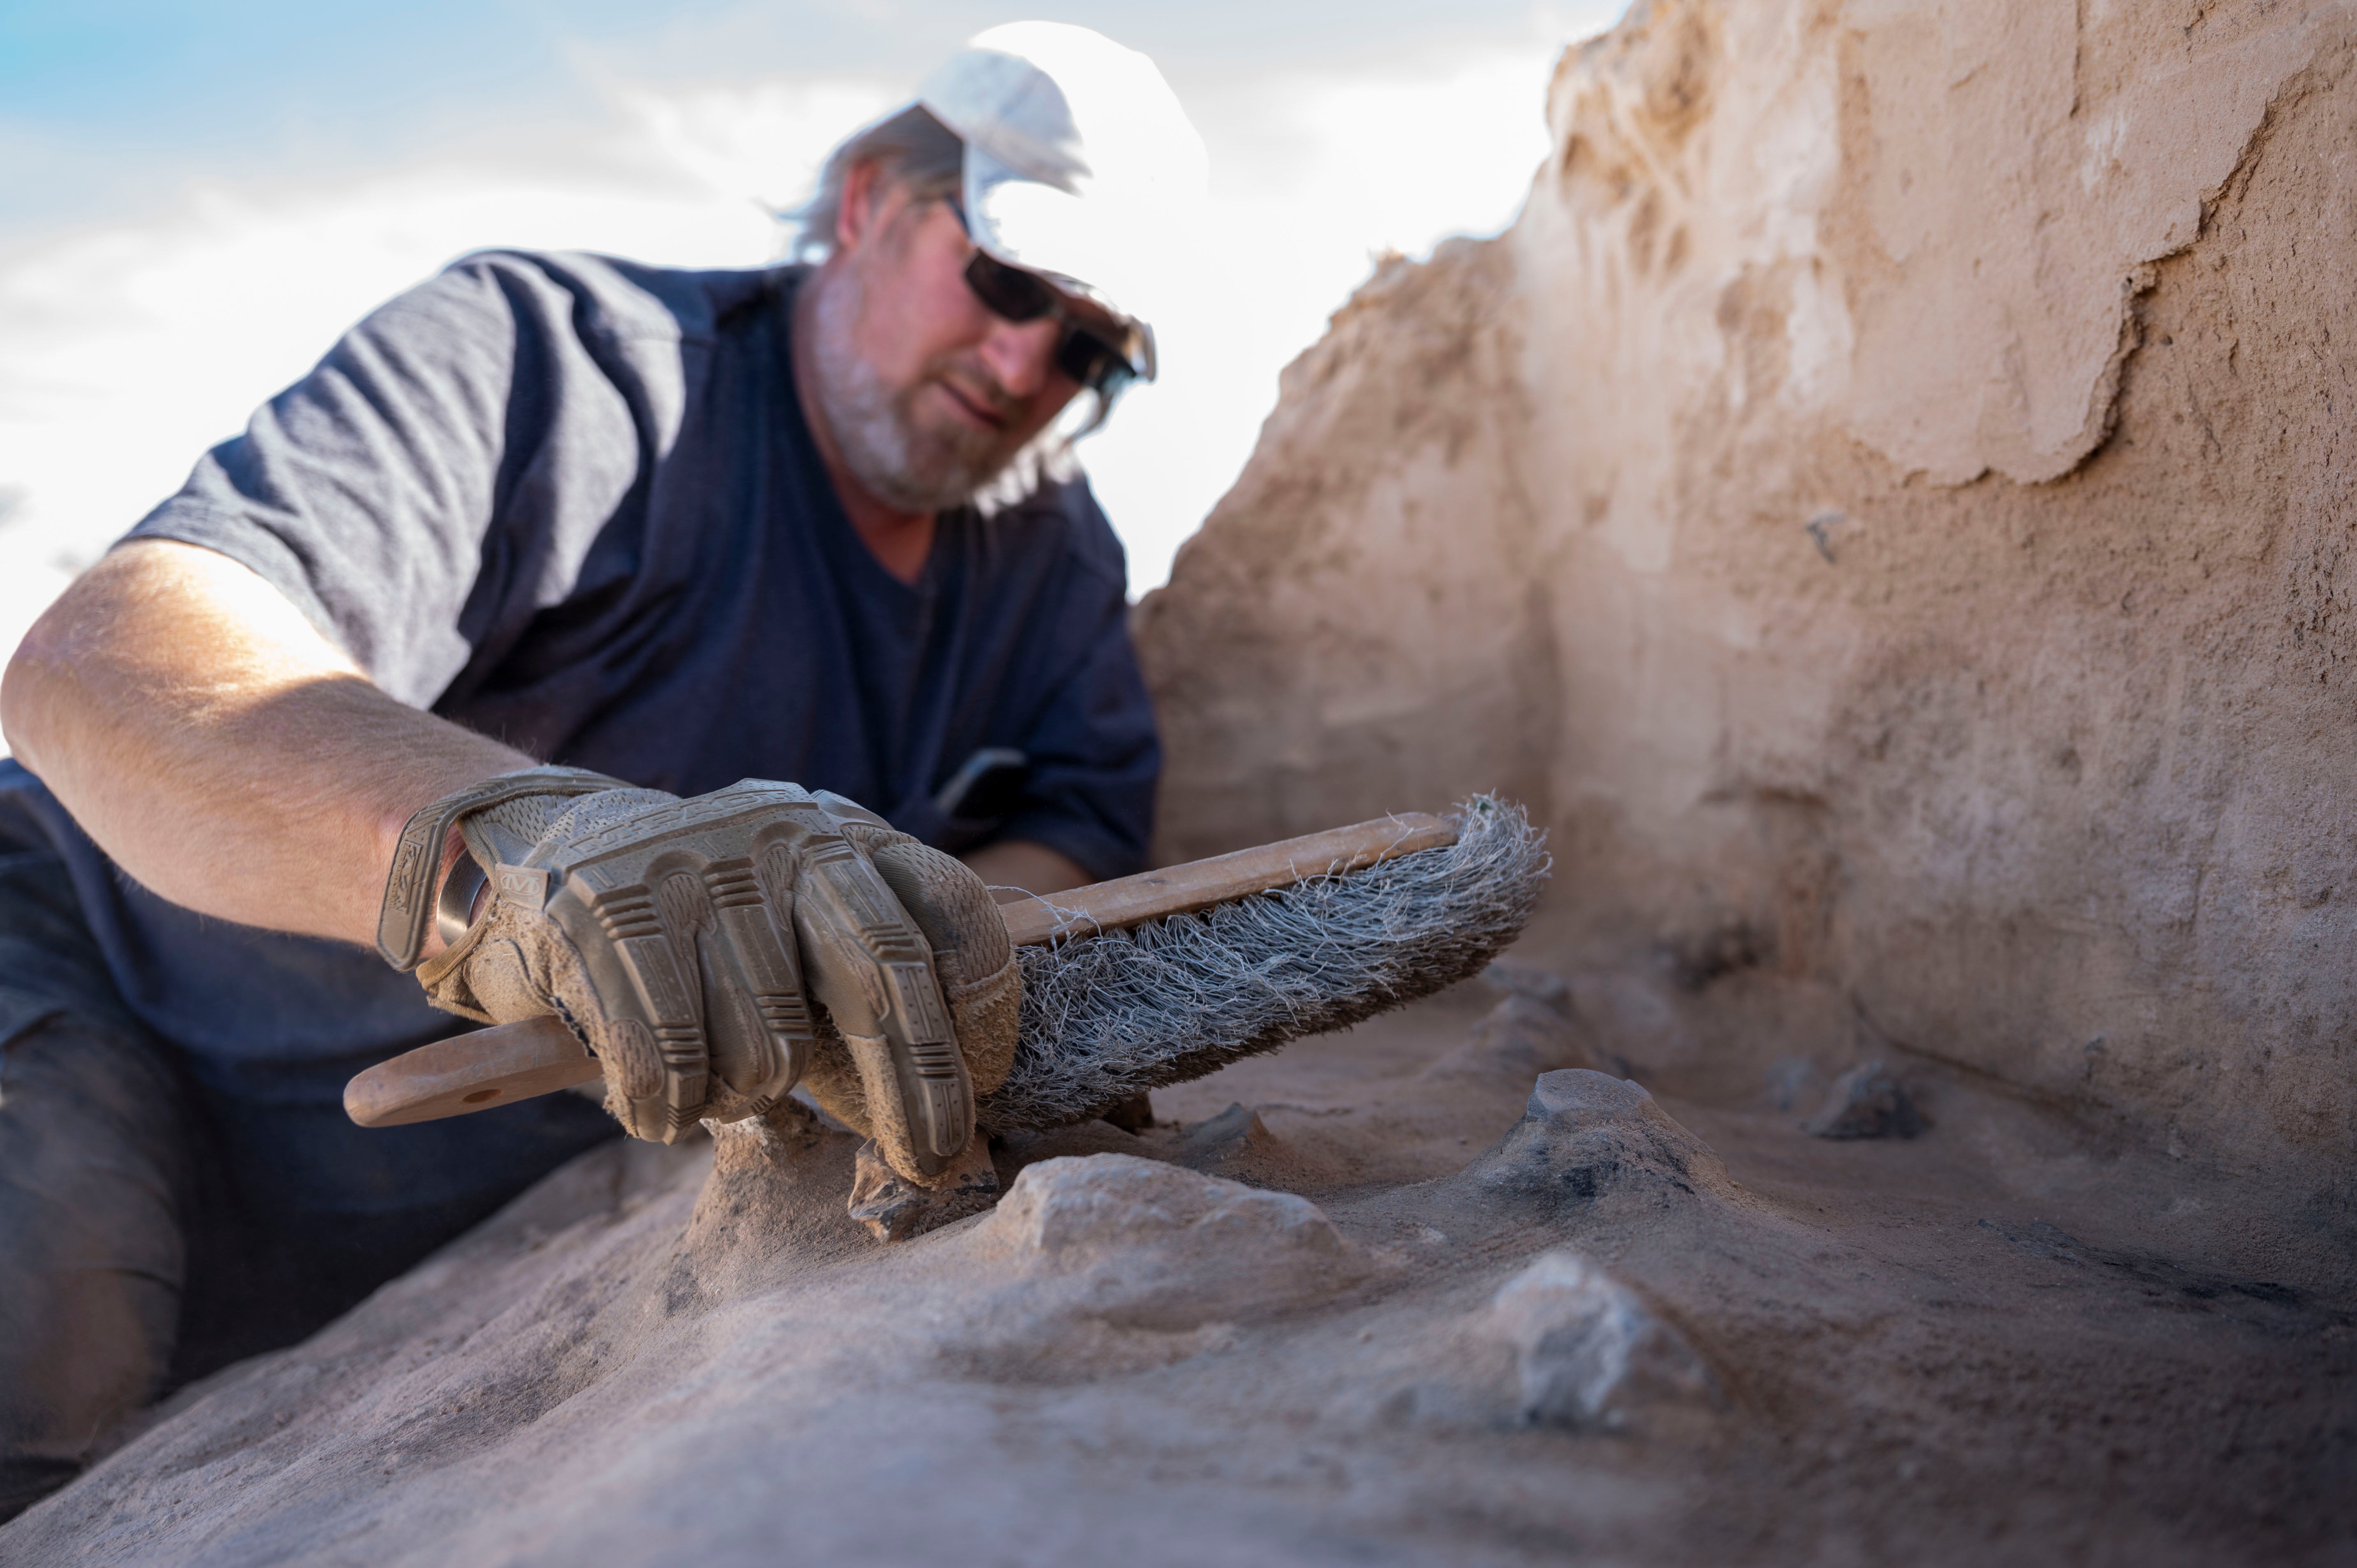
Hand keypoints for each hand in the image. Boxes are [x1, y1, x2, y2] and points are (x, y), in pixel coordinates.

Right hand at [377, 770, 1018, 1182]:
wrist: (526, 856)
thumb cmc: (694, 936)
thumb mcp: (795, 940)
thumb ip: (869, 1010)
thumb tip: (949, 1136)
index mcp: (839, 834)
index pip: (947, 915)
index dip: (985, 1009)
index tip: (990, 1083)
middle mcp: (775, 836)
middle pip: (882, 978)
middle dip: (920, 1092)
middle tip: (931, 1166)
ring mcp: (687, 870)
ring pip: (767, 1049)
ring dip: (749, 1099)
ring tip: (718, 1079)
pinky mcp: (599, 917)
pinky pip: (671, 1070)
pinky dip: (669, 1113)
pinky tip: (658, 1100)